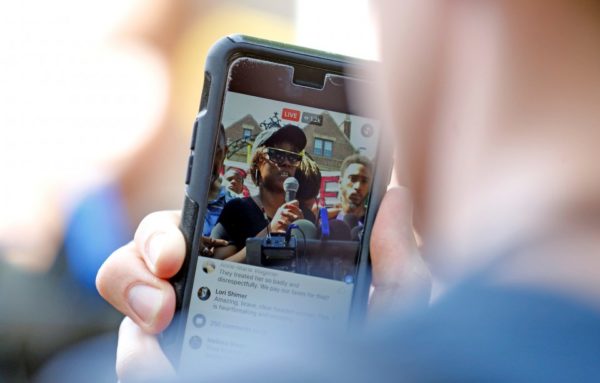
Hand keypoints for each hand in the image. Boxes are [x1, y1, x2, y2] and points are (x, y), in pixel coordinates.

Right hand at [97, 188, 430, 380]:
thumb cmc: (357, 357)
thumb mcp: (387, 308)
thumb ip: (391, 258)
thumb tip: (396, 195)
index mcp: (260, 256)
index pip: (225, 210)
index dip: (212, 194)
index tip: (215, 194)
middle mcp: (215, 280)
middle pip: (165, 234)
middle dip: (156, 237)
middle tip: (171, 258)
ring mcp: (184, 318)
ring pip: (130, 278)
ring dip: (132, 284)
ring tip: (161, 313)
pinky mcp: (162, 358)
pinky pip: (131, 346)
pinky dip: (136, 349)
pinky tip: (162, 357)